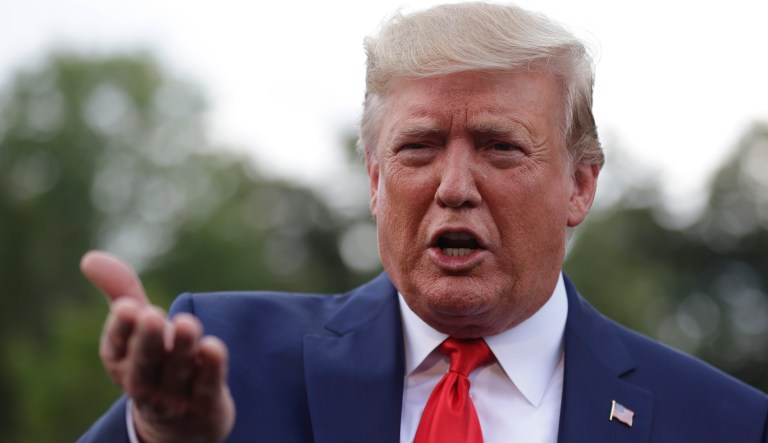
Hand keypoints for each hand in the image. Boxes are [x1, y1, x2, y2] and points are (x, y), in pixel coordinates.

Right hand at [81, 251, 234, 442]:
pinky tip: (213, 346)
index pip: (116, 347)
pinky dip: (211, 368)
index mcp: (121, 362)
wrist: (183, 421)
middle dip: (147, 340)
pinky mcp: (206, 403)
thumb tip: (89, 258)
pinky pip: (208, 385)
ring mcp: (175, 396)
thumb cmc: (156, 359)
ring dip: (182, 349)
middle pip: (144, 363)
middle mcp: (145, 382)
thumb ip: (120, 291)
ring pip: (178, 372)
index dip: (121, 329)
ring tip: (187, 323)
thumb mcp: (137, 328)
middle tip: (151, 315)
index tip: (127, 306)